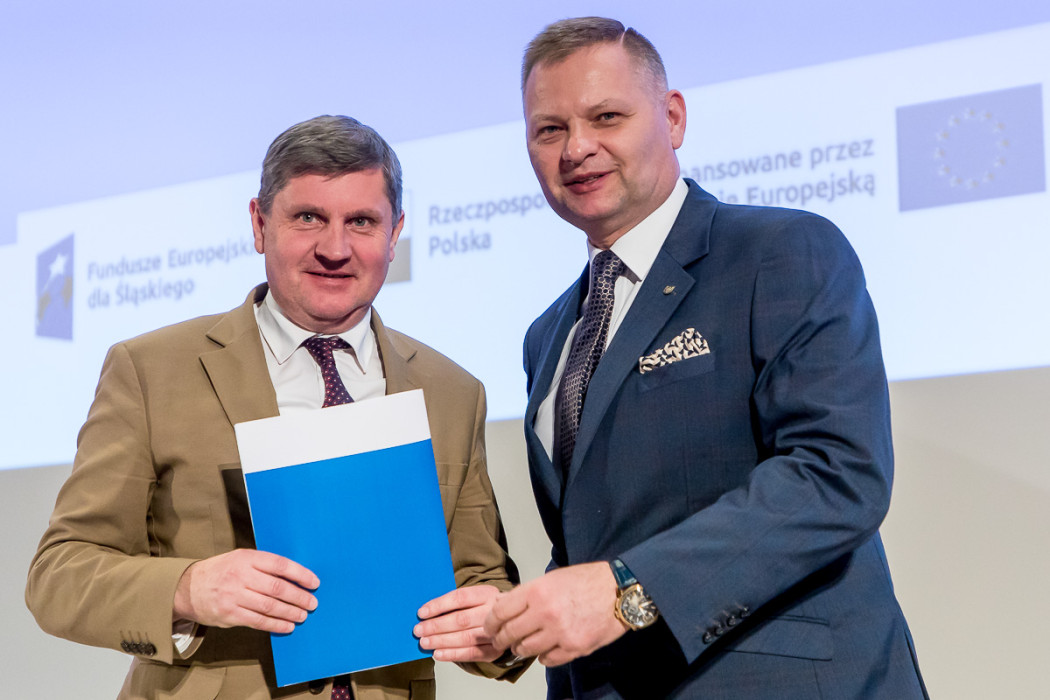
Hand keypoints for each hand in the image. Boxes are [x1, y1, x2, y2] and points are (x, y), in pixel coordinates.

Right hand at [172, 549, 318, 633]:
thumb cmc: (221, 571)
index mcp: (246, 558)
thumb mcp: (239, 558)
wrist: (186, 588)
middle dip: (299, 597)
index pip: (280, 565)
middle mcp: (240, 576)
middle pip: (277, 588)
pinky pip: (258, 621)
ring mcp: (234, 596)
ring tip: (303, 615)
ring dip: (290, 612)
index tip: (314, 582)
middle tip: (312, 603)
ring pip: (269, 606)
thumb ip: (263, 565)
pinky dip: (276, 625)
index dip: (300, 574)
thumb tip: (295, 577)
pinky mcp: (229, 615)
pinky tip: (288, 626)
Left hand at [415, 584, 502, 661]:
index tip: (421, 613)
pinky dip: (452, 655)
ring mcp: (495, 632)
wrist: (508, 620)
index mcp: (487, 593)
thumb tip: (425, 613)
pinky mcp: (494, 650)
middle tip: (419, 630)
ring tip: (424, 642)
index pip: (460, 598)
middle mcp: (493, 612)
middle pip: (461, 620)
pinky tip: (438, 653)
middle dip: (436, 626)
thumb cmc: (482, 608)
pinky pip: (471, 654)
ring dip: (441, 641)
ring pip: (466, 638)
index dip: (439, 605)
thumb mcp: (473, 597)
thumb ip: (454, 603)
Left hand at [484, 562, 625, 666]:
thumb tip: (507, 607)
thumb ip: (529, 593)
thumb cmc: (588, 581)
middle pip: (509, 633)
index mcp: (538, 590)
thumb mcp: (553, 578)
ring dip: (521, 649)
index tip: (490, 626)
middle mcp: (545, 612)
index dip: (491, 622)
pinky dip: (543, 657)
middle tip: (501, 640)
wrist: (619, 591)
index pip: (500, 612)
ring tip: (522, 645)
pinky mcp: (574, 647)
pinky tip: (545, 650)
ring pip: (526, 649)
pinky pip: (547, 660)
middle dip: (501, 639)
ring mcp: (560, 632)